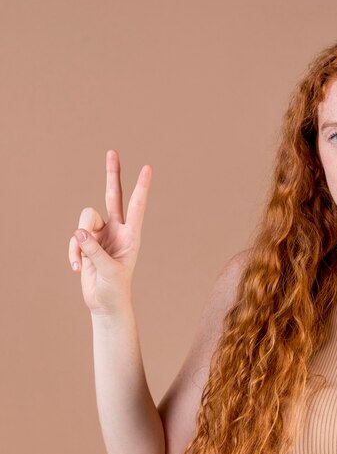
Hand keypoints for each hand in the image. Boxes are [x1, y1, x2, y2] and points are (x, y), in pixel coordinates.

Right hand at [69, 150, 152, 316]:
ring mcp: (101, 233)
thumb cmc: (114, 289)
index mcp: (132, 235)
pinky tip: (77, 268)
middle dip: (112, 174)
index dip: (141, 187)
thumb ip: (94, 252)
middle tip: (112, 151)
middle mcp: (117, 229)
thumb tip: (79, 232)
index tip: (147, 168)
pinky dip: (73, 251)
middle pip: (113, 196)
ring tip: (82, 262)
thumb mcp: (108, 272)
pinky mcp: (86, 241)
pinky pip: (74, 237)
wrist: (104, 302)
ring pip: (85, 219)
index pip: (137, 206)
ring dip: (80, 241)